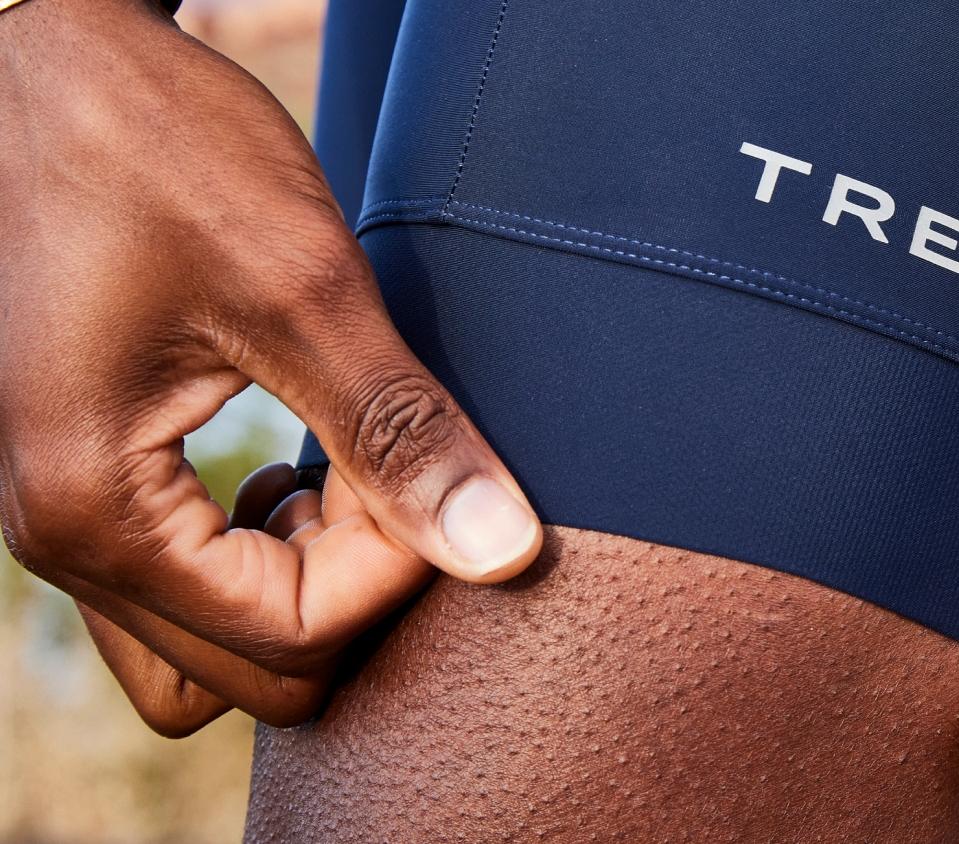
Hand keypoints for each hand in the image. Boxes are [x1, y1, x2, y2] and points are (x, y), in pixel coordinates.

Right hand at [0, 0, 540, 734]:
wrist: (47, 59)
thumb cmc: (155, 149)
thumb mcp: (301, 288)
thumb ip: (401, 433)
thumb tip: (504, 552)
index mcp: (90, 511)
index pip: (289, 637)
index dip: (395, 571)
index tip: (431, 471)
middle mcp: (54, 540)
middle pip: (248, 676)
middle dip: (349, 597)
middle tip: (389, 479)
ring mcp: (59, 516)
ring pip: (208, 649)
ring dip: (299, 591)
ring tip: (342, 476)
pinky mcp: (83, 480)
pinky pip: (181, 588)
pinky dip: (256, 559)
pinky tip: (298, 469)